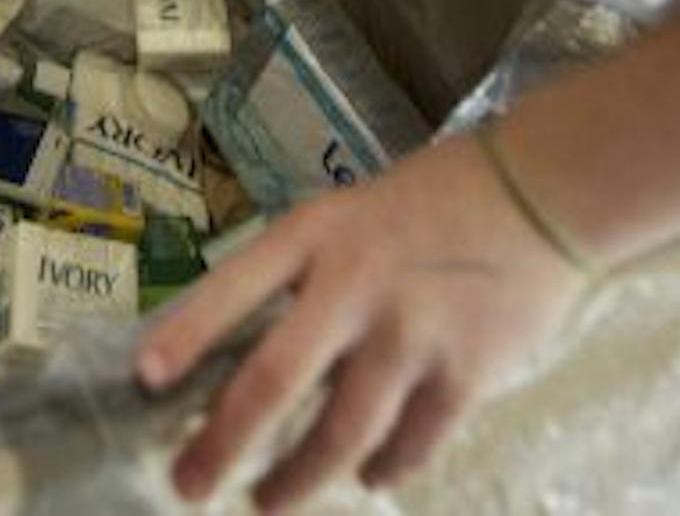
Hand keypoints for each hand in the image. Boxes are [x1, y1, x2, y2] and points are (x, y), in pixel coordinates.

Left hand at [137, 135, 588, 509]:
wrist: (536, 194)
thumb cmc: (426, 203)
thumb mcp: (344, 216)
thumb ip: (301, 277)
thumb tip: (241, 354)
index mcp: (315, 235)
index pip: (234, 287)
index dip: (186, 335)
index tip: (143, 381)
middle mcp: (354, 285)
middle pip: (275, 379)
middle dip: (224, 443)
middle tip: (188, 484)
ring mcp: (411, 334)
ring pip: (340, 432)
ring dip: (297, 478)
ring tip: (267, 502)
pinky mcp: (466, 373)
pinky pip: (411, 443)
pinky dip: (383, 470)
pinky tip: (365, 478)